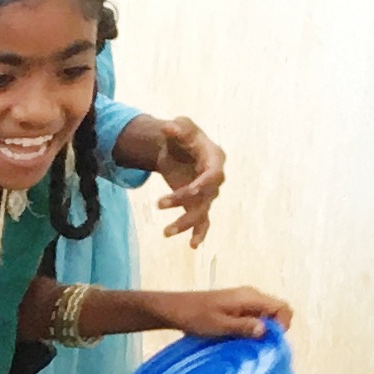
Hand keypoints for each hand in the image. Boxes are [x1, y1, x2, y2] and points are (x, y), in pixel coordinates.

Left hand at [145, 115, 226, 247]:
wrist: (177, 148)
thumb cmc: (182, 135)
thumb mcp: (181, 127)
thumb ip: (178, 128)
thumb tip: (169, 128)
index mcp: (215, 159)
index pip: (214, 175)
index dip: (202, 184)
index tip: (187, 192)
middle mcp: (214, 178)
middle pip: (205, 195)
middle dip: (183, 201)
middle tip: (158, 203)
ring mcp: (207, 193)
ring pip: (201, 212)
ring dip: (185, 223)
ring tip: (165, 233)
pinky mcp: (198, 203)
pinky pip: (202, 221)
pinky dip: (199, 233)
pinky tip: (192, 246)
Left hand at [156, 285, 289, 341]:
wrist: (174, 309)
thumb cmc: (195, 316)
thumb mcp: (219, 325)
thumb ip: (243, 327)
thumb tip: (265, 330)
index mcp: (251, 297)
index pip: (282, 307)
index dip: (283, 325)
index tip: (271, 342)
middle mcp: (251, 296)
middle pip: (276, 311)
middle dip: (273, 329)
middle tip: (261, 346)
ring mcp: (244, 301)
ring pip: (265, 316)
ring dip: (262, 330)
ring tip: (251, 345)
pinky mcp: (236, 307)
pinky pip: (252, 317)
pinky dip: (252, 328)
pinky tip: (241, 340)